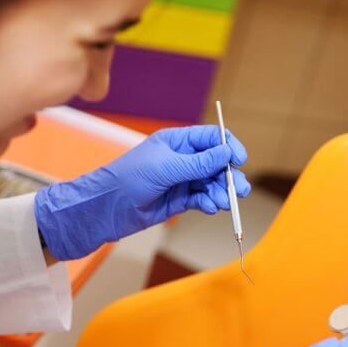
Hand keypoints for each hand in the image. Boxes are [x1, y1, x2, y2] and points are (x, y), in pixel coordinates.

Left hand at [35, 125, 250, 259]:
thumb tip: (227, 152)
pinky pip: (202, 198)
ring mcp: (181, 180)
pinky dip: (210, 202)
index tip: (239, 160)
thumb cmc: (130, 178)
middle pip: (216, 163)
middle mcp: (182, 159)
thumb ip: (199, 162)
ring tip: (223, 202)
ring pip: (211, 183)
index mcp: (177, 141)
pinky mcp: (179, 200)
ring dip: (221, 191)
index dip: (228, 147)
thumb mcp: (167, 167)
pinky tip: (212, 207)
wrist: (108, 207)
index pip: (211, 138)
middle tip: (239, 189)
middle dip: (229, 175)